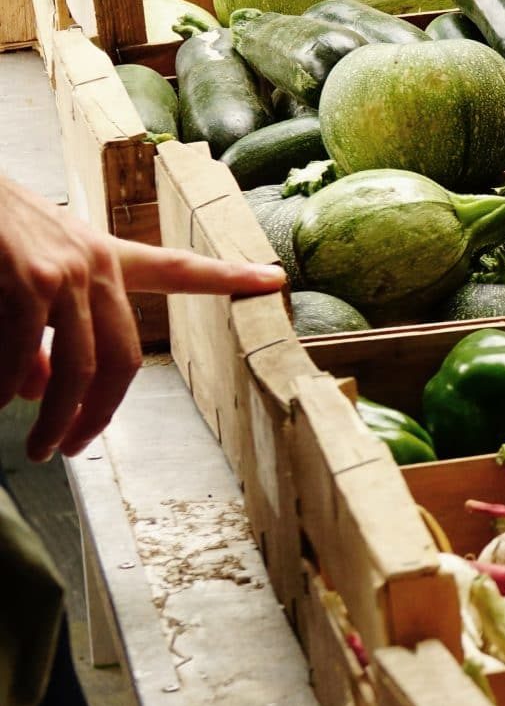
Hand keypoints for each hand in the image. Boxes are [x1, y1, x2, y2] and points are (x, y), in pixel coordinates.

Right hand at [0, 177, 285, 460]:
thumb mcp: (30, 282)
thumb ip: (46, 337)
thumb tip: (44, 391)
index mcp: (105, 257)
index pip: (177, 268)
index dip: (228, 276)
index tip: (275, 279)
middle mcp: (96, 263)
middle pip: (123, 360)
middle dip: (98, 415)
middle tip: (72, 448)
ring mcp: (64, 272)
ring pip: (77, 371)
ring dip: (53, 420)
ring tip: (36, 448)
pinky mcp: (28, 279)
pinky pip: (23, 357)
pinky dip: (4, 389)